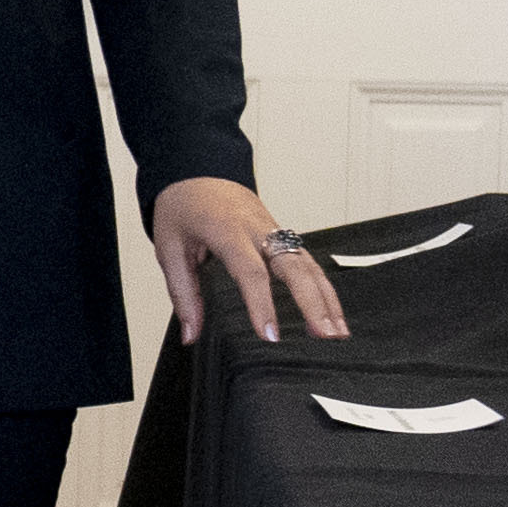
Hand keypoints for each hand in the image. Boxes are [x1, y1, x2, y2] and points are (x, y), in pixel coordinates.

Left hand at [153, 177, 344, 344]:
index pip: (251, 272)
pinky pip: (309, 262)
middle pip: (294, 267)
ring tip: (338, 333)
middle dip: (313, 303)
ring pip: (309, 265)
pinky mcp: (283, 236)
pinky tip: (332, 313)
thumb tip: (190, 334)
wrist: (199, 171)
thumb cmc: (184, 207)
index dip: (262, 305)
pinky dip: (324, 289)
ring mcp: (275, 231)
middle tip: (324, 336)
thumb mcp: (170, 248)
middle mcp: (258, 230)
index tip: (270, 335)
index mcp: (228, 231)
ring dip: (327, 299)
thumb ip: (183, 294)